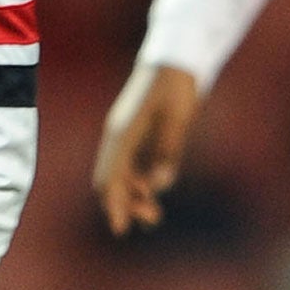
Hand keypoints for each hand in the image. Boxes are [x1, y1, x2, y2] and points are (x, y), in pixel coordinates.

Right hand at [93, 63, 201, 234]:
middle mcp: (117, 137)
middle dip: (125, 203)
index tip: (121, 229)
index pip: (111, 178)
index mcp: (122, 134)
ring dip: (132, 193)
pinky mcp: (135, 132)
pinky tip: (150, 188)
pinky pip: (128, 163)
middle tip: (153, 219)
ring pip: (119, 173)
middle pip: (111, 179)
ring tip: (155, 212)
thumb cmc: (177, 87)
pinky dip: (136, 180)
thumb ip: (167, 152)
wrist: (176, 59)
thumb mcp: (178, 120)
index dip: (115, 205)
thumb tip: (159, 185)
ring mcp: (124, 134)